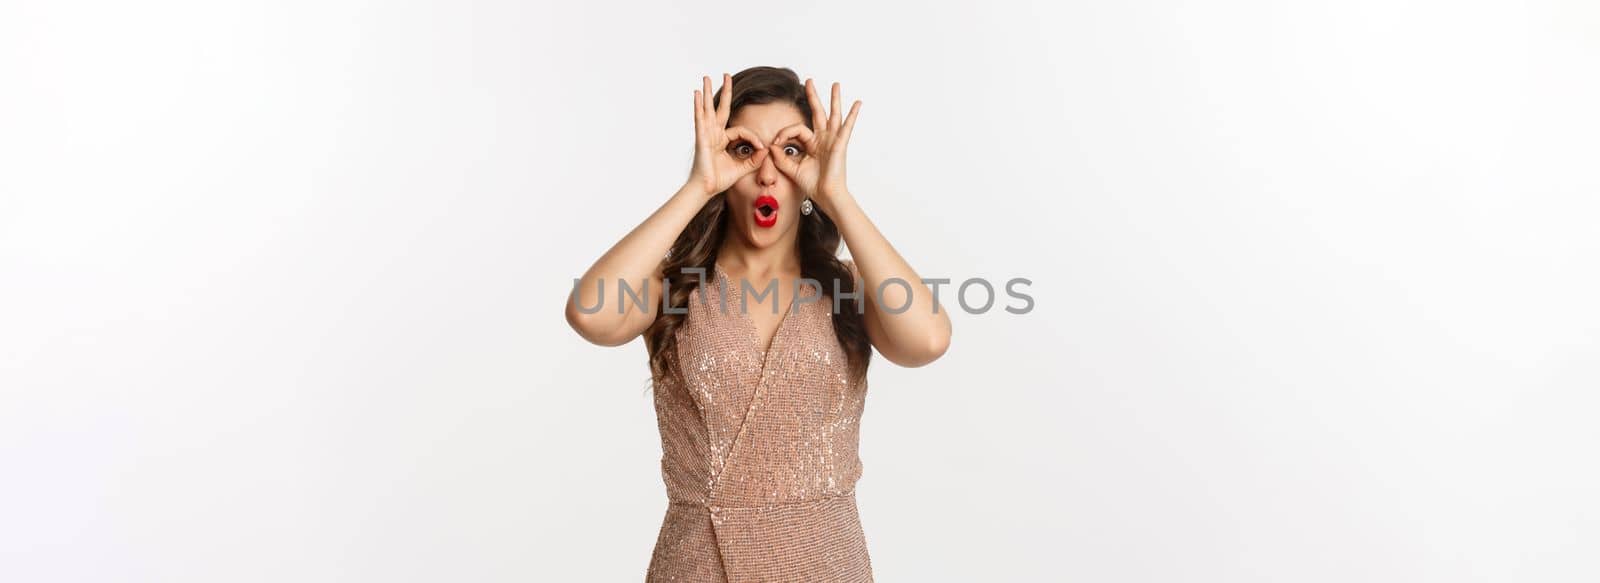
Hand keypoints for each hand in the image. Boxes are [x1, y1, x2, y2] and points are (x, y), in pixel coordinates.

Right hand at [686, 73, 769, 196]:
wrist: (706, 189)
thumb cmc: (719, 180)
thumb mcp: (742, 168)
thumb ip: (754, 159)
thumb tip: (767, 150)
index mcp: (722, 140)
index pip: (741, 130)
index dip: (753, 138)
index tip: (762, 148)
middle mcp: (713, 134)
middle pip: (720, 108)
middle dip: (725, 92)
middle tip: (727, 75)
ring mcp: (706, 134)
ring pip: (708, 109)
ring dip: (707, 92)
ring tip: (706, 77)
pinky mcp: (701, 137)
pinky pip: (700, 118)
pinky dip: (698, 106)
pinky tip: (696, 94)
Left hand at [769, 78, 861, 208]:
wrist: (827, 196)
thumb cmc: (814, 185)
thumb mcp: (792, 169)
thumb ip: (781, 158)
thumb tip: (772, 147)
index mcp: (813, 144)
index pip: (796, 129)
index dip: (784, 133)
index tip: (775, 142)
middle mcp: (823, 139)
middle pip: (818, 112)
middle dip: (813, 96)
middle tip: (809, 81)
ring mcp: (833, 140)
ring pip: (833, 114)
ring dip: (834, 99)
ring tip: (836, 84)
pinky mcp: (840, 144)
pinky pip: (847, 126)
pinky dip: (853, 115)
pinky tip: (858, 103)